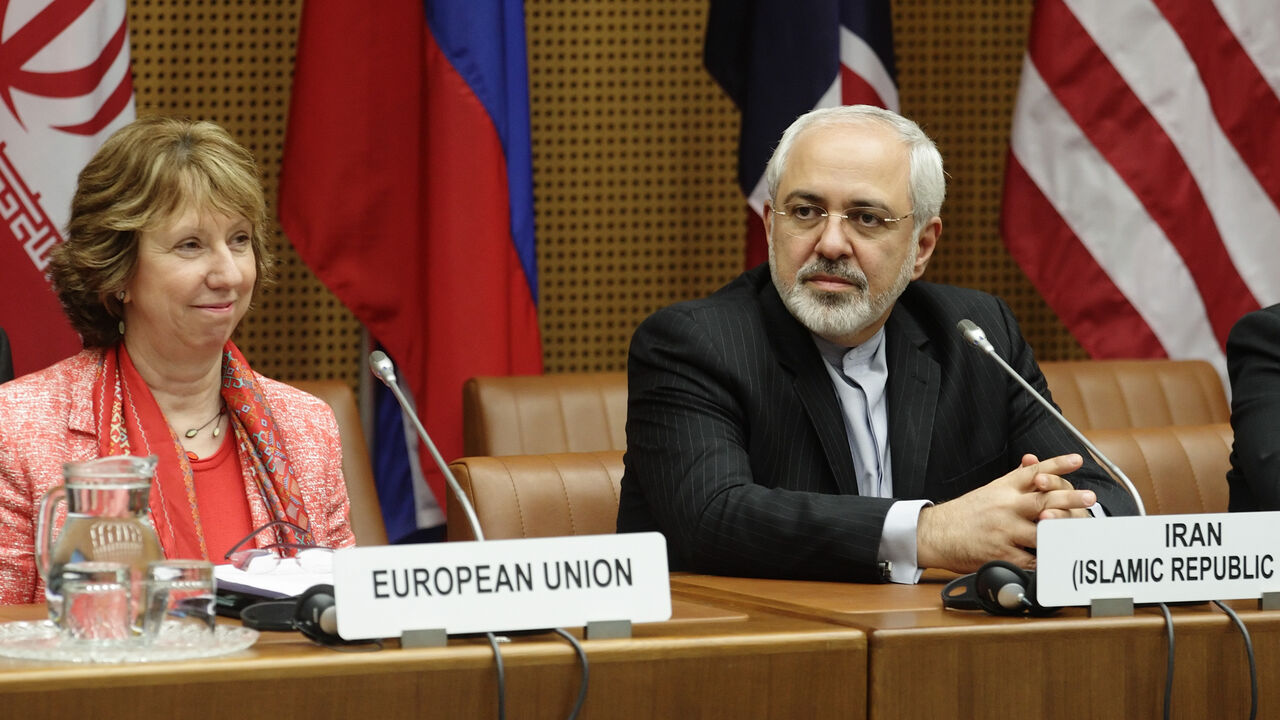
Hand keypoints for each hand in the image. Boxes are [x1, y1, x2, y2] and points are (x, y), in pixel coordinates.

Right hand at [915, 453, 1096, 573]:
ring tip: (1083, 532)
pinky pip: (1030, 558)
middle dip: (1070, 498)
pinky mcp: (1001, 554)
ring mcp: (1004, 530)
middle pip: (1042, 499)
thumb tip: (1034, 464)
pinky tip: (1060, 559)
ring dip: (1063, 532)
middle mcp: (1005, 506)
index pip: (1033, 471)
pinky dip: (1046, 560)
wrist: (935, 533)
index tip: (1077, 460)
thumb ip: (1015, 480)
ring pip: (1041, 531)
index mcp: (1003, 488)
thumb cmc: (964, 514)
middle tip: (1090, 497)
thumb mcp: (990, 491)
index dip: (1057, 464)